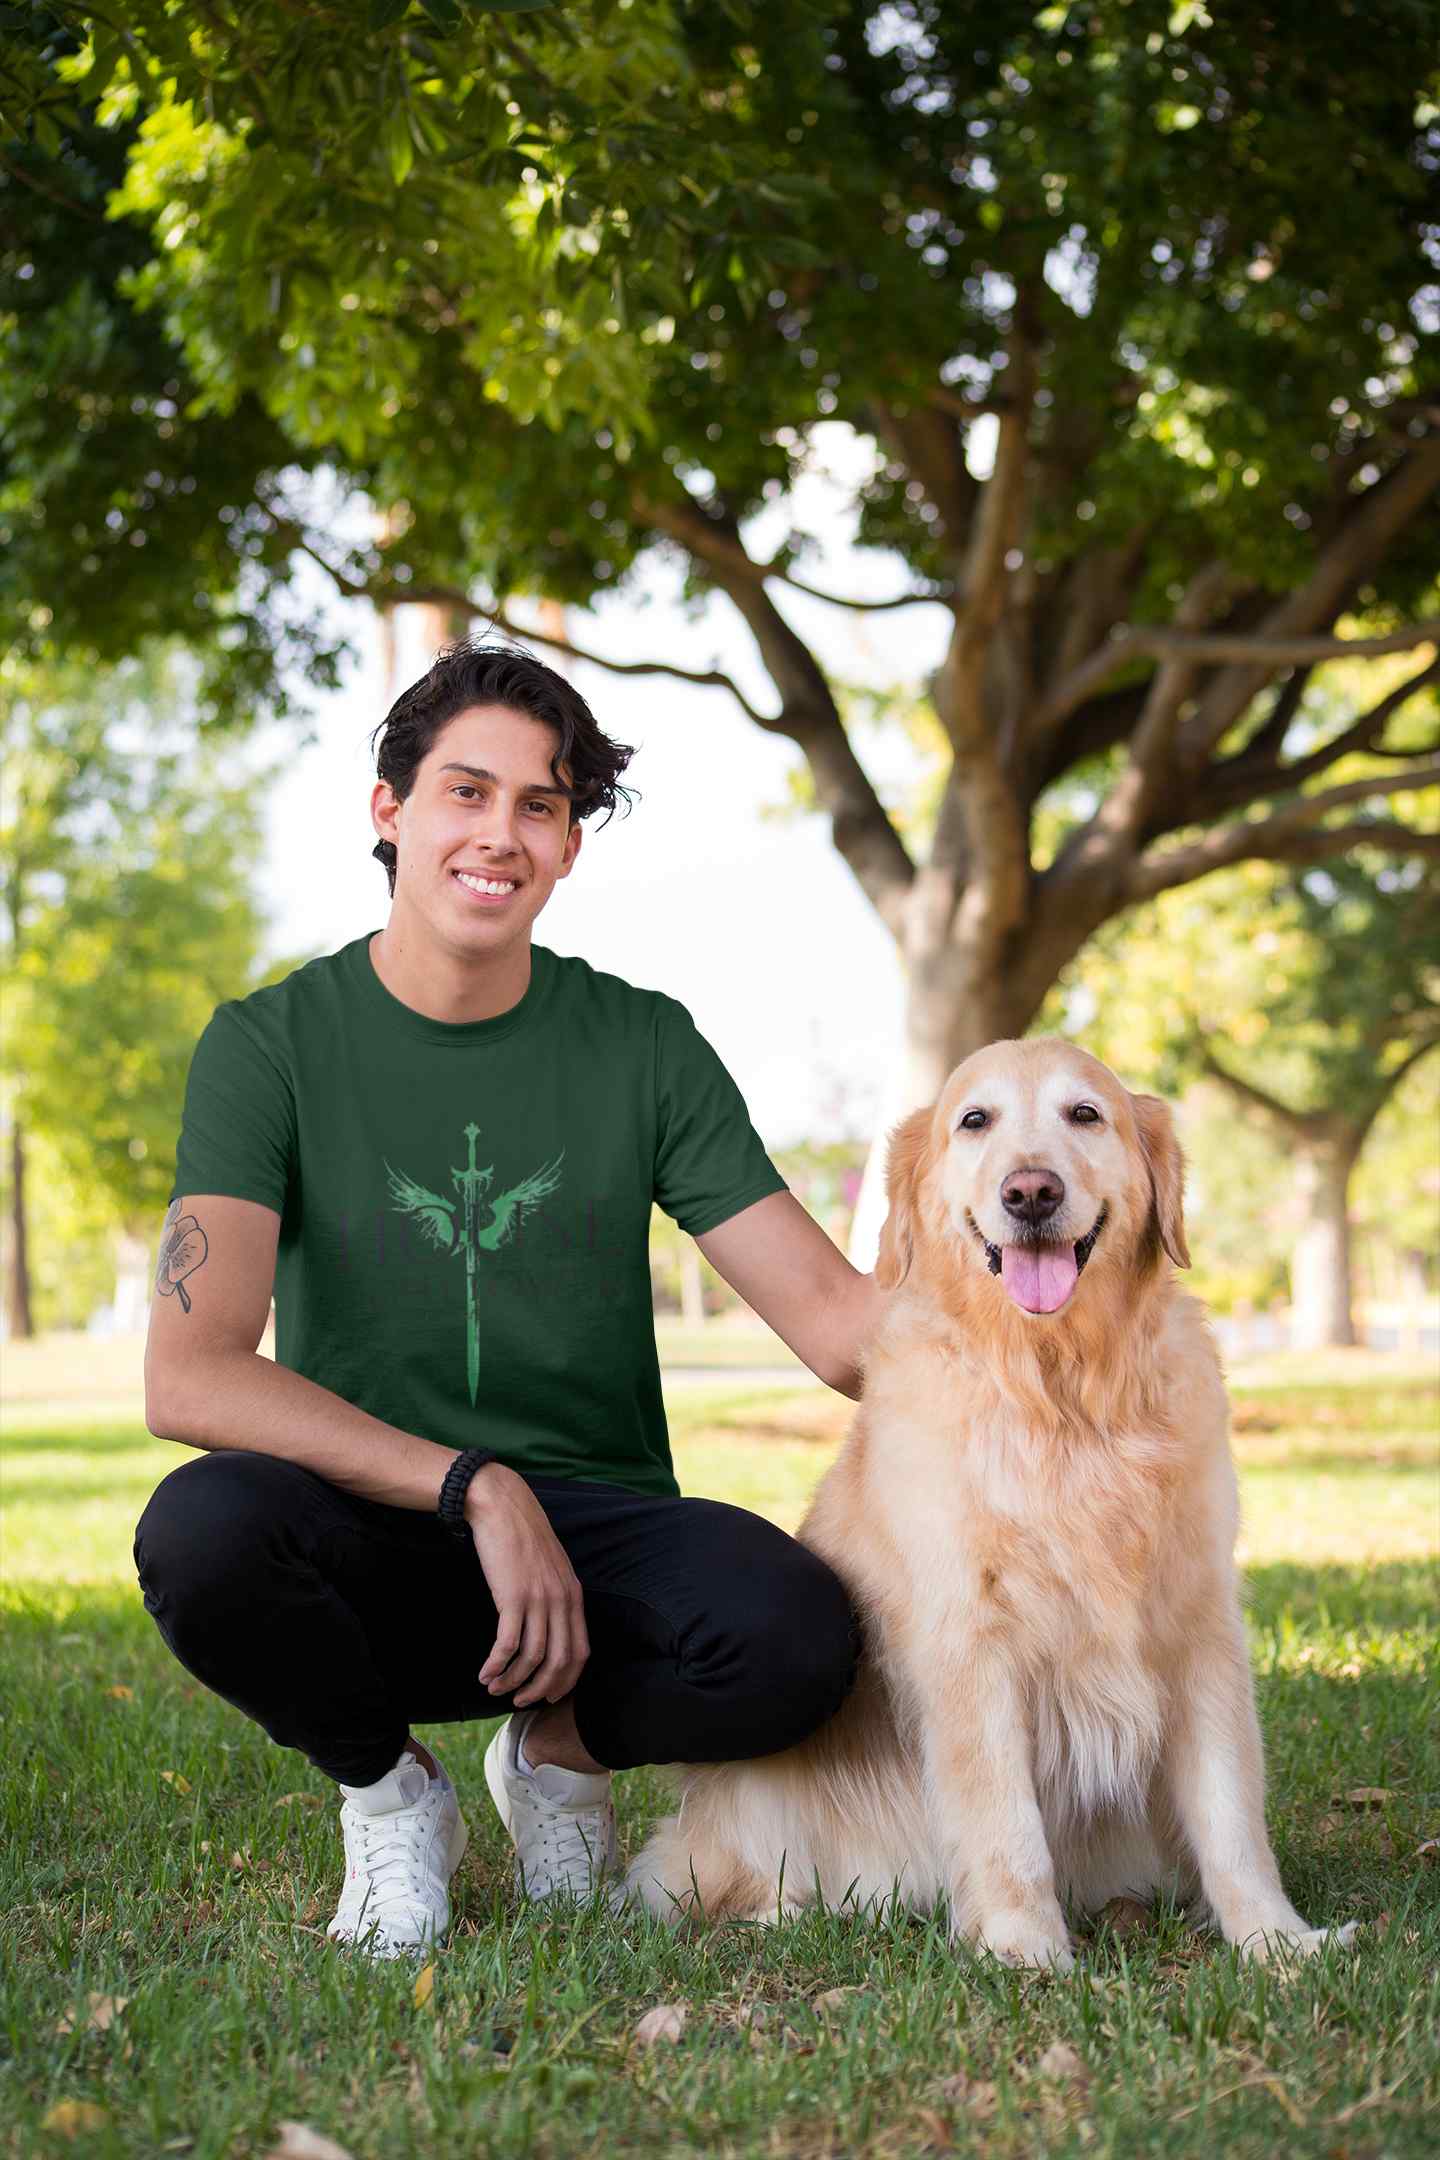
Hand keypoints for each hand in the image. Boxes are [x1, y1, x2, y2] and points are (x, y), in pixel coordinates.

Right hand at [464, 1463, 589, 1708]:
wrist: (502, 1506)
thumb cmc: (522, 1536)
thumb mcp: (550, 1567)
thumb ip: (556, 1595)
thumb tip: (549, 1628)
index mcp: (574, 1595)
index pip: (580, 1652)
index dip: (566, 1681)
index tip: (548, 1695)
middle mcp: (561, 1601)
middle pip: (559, 1662)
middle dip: (540, 1689)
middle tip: (520, 1700)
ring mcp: (538, 1599)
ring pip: (532, 1658)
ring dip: (512, 1681)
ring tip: (495, 1688)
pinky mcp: (512, 1597)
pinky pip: (507, 1645)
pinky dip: (496, 1665)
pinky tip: (484, 1673)